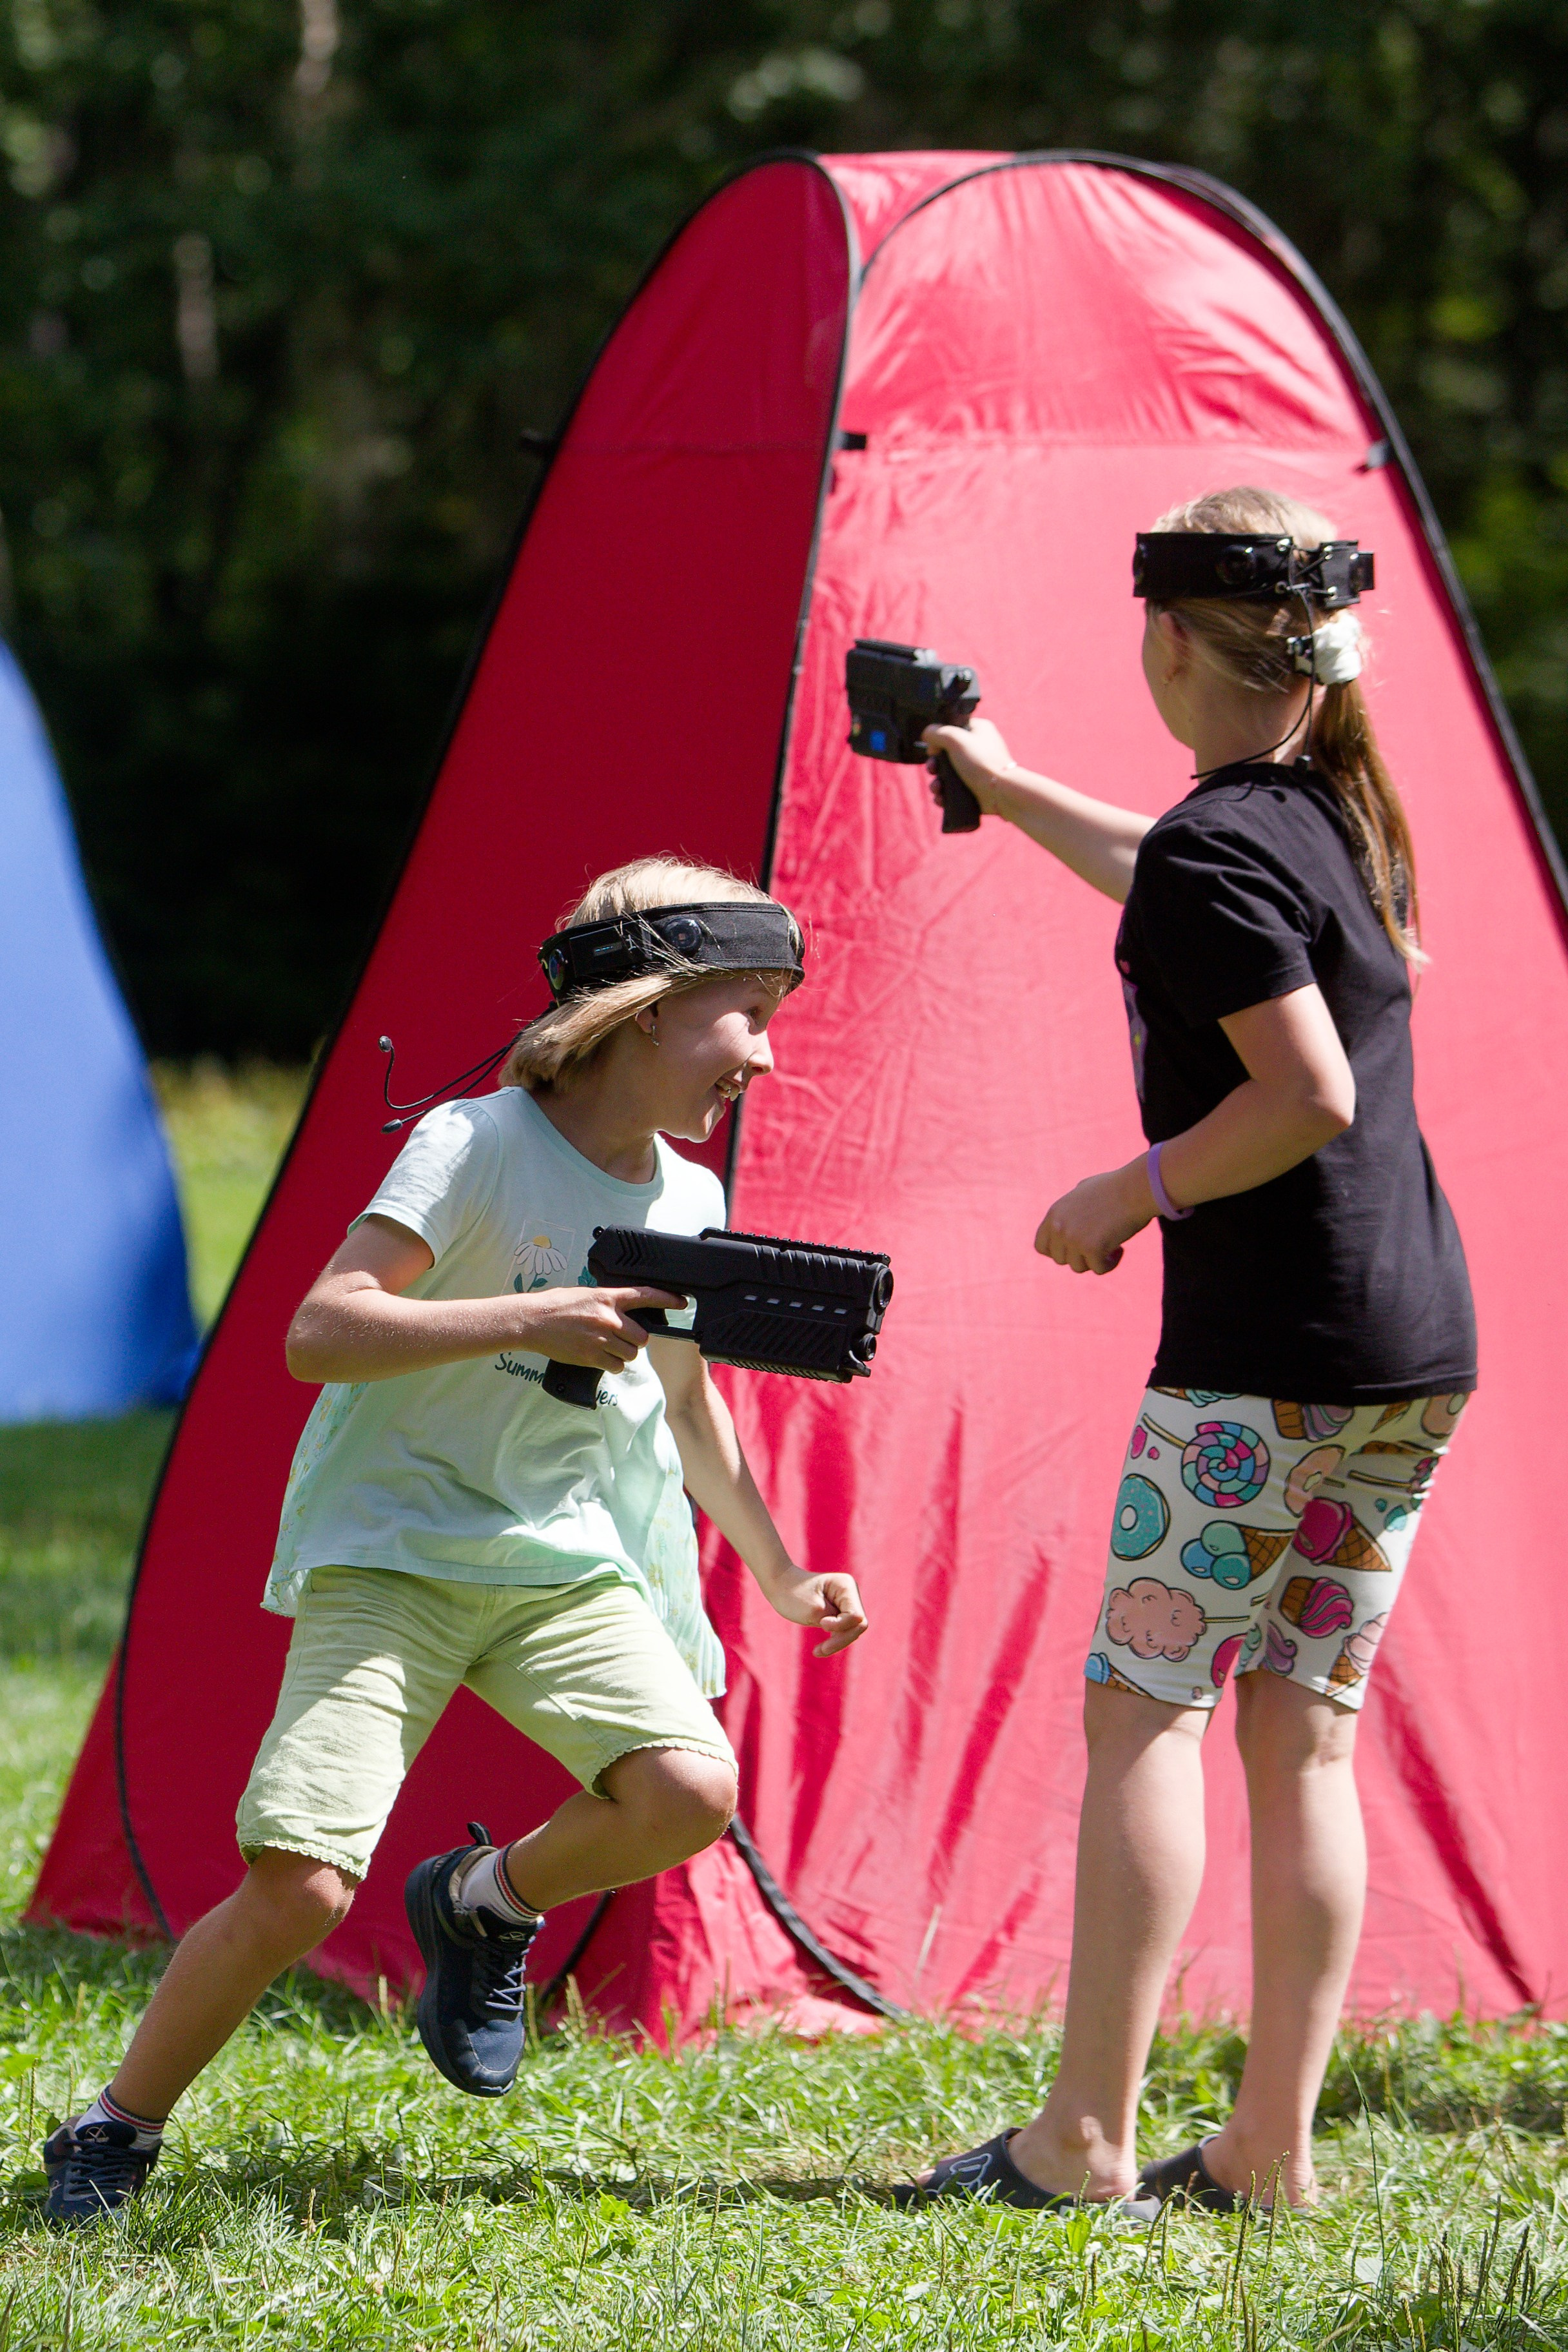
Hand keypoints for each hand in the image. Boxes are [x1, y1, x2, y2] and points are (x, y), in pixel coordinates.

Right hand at [518, 1285, 686, 1371]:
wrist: (532, 1321)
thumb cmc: (554, 1305)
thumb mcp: (584, 1294)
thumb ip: (606, 1301)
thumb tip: (621, 1310)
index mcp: (607, 1297)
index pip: (646, 1296)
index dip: (668, 1299)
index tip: (682, 1302)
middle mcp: (608, 1317)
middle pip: (642, 1336)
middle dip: (636, 1340)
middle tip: (623, 1339)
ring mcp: (600, 1337)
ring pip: (630, 1353)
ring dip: (624, 1354)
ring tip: (608, 1348)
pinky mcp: (591, 1355)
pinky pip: (615, 1365)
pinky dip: (612, 1364)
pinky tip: (600, 1357)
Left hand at [759, 1565, 868, 1656]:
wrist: (779, 1585)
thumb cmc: (792, 1595)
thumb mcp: (813, 1611)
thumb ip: (836, 1622)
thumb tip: (852, 1630)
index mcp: (846, 1586)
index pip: (855, 1616)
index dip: (840, 1626)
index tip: (821, 1624)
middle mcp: (850, 1593)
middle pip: (858, 1625)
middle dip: (841, 1640)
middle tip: (820, 1650)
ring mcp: (846, 1603)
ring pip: (852, 1631)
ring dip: (836, 1643)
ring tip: (817, 1651)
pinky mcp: (839, 1612)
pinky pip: (843, 1631)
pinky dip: (833, 1641)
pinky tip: (819, 1650)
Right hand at [920, 715, 1019, 816]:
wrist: (1000, 792)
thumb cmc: (981, 762)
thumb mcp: (956, 739)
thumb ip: (938, 732)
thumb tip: (927, 733)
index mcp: (978, 731)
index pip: (953, 730)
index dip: (939, 739)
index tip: (932, 749)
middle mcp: (978, 748)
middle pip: (946, 754)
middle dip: (934, 764)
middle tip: (932, 769)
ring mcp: (976, 770)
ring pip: (948, 774)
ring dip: (937, 782)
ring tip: (937, 788)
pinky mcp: (974, 788)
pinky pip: (953, 790)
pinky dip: (944, 794)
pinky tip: (941, 798)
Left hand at [1034, 1159, 1154, 1275]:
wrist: (1135, 1188)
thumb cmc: (1115, 1187)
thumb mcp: (1084, 1191)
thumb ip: (1071, 1208)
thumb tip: (1068, 1220)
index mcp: (1054, 1213)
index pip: (1041, 1246)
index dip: (1057, 1252)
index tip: (1074, 1250)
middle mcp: (1059, 1227)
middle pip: (1060, 1259)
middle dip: (1079, 1256)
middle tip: (1099, 1246)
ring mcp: (1073, 1238)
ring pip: (1078, 1267)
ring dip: (1095, 1261)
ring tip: (1112, 1247)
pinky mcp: (1091, 1248)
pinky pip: (1099, 1269)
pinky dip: (1110, 1264)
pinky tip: (1121, 1249)